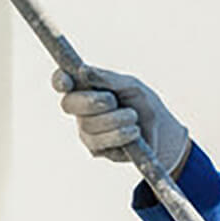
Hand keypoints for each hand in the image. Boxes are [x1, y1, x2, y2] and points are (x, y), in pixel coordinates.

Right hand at [52, 65, 191, 176]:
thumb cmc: (142, 103)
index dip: (59, 80)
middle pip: (69, 103)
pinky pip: (100, 142)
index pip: (62, 81)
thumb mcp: (130, 86)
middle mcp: (80, 109)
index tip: (66, 81)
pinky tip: (134, 133)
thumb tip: (83, 70)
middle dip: (91, 102)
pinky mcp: (95, 149)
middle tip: (112, 101)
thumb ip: (107, 79)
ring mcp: (85, 130)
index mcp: (85, 88)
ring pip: (87, 124)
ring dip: (115, 119)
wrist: (160, 132)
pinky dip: (120, 135)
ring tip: (133, 117)